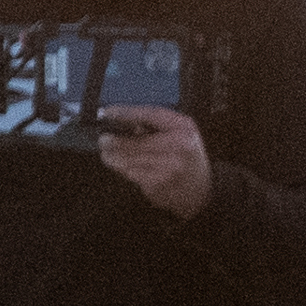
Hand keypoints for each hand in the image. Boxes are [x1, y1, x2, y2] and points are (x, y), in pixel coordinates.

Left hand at [95, 109, 213, 218]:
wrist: (201, 192)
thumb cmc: (188, 159)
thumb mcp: (181, 134)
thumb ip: (156, 125)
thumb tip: (123, 123)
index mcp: (184, 128)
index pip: (149, 114)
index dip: (125, 112)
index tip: (106, 113)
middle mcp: (178, 146)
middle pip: (133, 141)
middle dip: (113, 141)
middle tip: (103, 140)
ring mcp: (168, 167)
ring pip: (127, 159)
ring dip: (114, 157)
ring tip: (109, 155)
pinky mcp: (158, 184)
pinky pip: (131, 174)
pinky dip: (125, 171)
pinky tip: (127, 169)